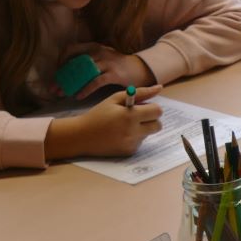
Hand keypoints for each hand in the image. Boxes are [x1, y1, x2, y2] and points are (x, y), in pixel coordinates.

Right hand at [47, 85, 163, 158]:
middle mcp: (133, 132)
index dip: (152, 107)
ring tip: (123, 125)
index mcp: (130, 116)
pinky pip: (140, 142)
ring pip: (148, 133)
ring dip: (142, 128)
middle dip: (151, 119)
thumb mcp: (116, 99)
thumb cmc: (98, 114)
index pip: (157, 111)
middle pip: (158, 125)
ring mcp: (132, 144)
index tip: (143, 107)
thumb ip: (140, 93)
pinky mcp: (129, 152)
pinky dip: (134, 137)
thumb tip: (159, 88)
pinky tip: (120, 135)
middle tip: (138, 116)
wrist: (82, 136)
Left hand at [60, 43, 155, 100]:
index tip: (56, 73)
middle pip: (74, 63)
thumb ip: (87, 62)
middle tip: (54, 88)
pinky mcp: (113, 73)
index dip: (60, 61)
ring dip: (70, 84)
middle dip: (61, 76)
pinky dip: (85, 89)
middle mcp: (98, 52)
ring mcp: (106, 62)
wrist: (140, 68)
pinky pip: (95, 82)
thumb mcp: (101, 58)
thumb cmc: (117, 66)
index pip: (70, 49)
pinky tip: (78, 96)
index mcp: (93, 47)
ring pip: (82, 73)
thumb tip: (69, 73)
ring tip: (62, 93)